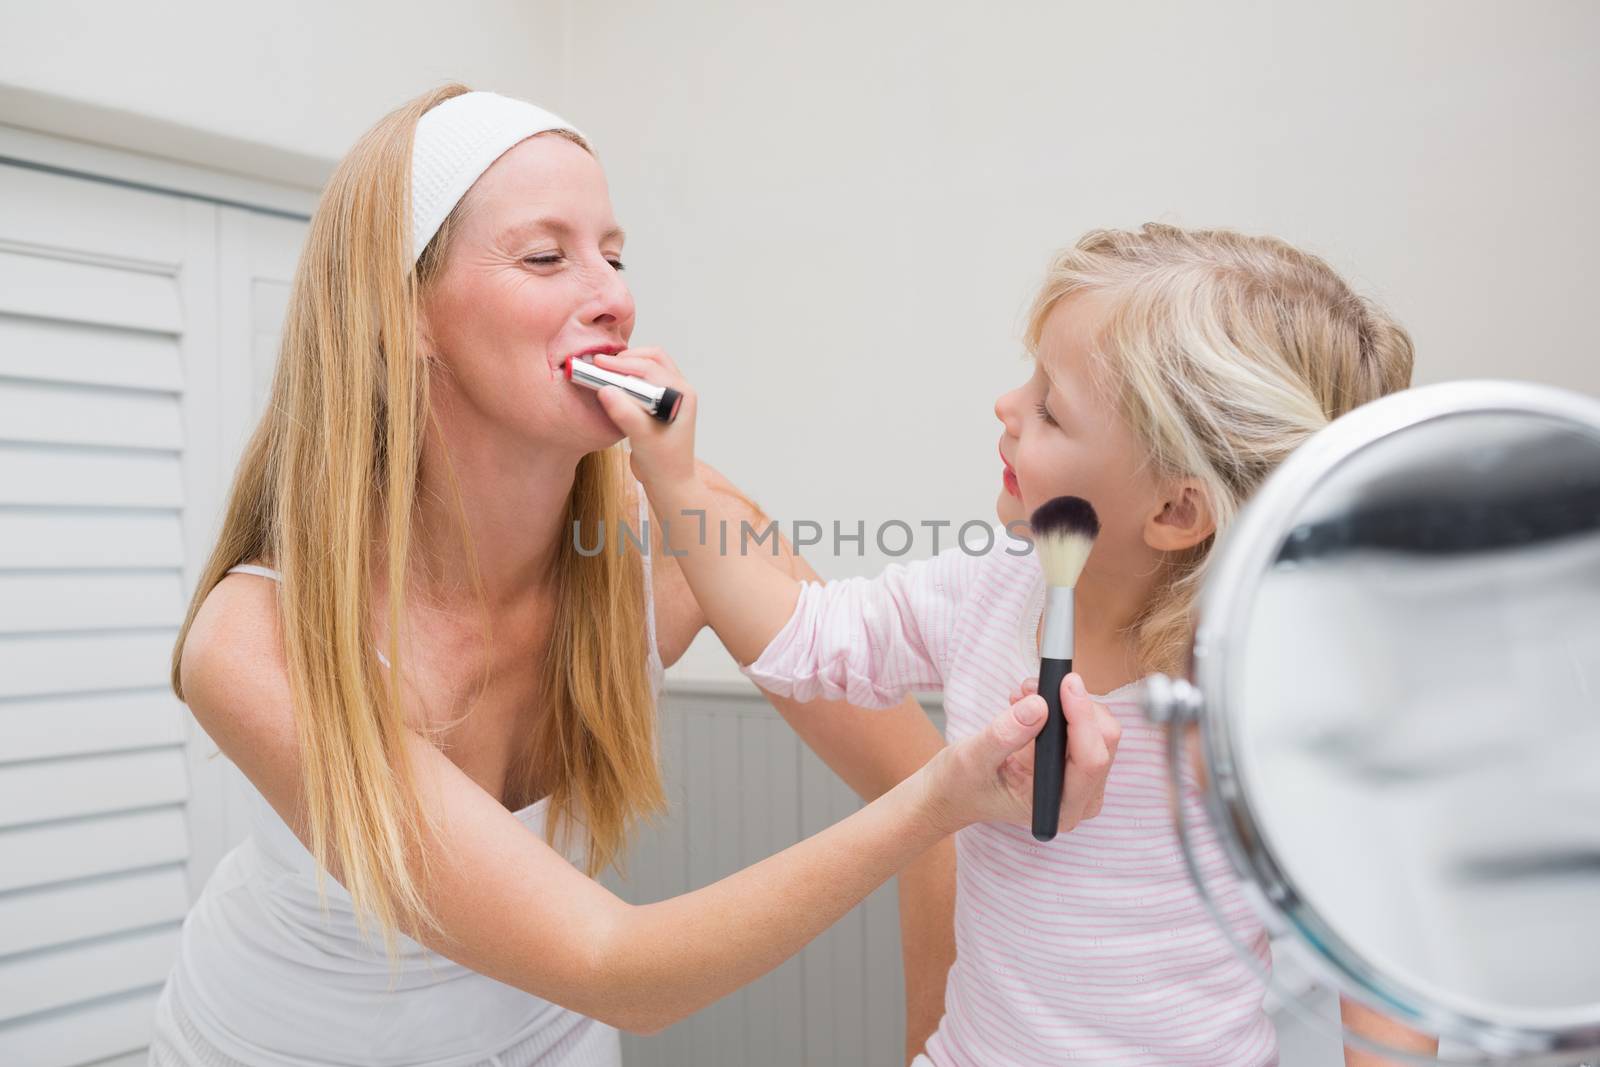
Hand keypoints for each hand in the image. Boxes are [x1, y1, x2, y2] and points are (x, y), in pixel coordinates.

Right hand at [589, 348, 697, 491]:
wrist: (667, 483)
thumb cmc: (663, 464)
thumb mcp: (643, 438)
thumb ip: (626, 414)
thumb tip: (605, 390)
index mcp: (682, 394)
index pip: (651, 368)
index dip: (623, 364)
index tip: (599, 364)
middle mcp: (677, 390)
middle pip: (651, 358)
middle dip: (624, 359)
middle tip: (598, 364)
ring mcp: (667, 395)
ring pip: (646, 366)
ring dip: (625, 366)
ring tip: (602, 371)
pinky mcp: (655, 402)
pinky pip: (640, 380)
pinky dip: (624, 377)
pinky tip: (609, 384)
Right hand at [920, 673, 1121, 834]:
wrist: (955, 791)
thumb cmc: (962, 785)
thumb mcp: (973, 758)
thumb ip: (1004, 735)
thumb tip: (1039, 706)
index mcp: (1059, 810)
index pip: (1090, 761)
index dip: (1082, 718)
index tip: (1066, 684)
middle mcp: (1079, 798)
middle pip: (1103, 741)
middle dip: (1073, 705)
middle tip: (1035, 687)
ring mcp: (1080, 780)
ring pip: (1097, 727)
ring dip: (1065, 702)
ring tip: (1024, 696)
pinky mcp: (1074, 760)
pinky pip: (1084, 723)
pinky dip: (1061, 705)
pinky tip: (1028, 704)